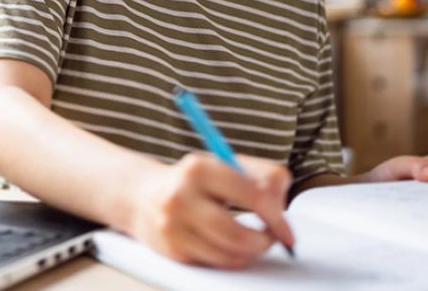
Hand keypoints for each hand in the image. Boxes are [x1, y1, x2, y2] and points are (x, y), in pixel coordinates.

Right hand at [126, 152, 293, 268]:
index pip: (252, 195)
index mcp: (198, 169)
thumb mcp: (225, 164)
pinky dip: (231, 259)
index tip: (285, 228)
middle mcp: (181, 197)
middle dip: (264, 241)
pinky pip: (215, 263)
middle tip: (272, 239)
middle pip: (238, 234)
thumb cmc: (192, 181)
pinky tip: (231, 247)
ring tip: (254, 242)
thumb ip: (261, 175)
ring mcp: (173, 226)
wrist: (142, 196)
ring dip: (250, 253)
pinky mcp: (172, 250)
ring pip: (228, 254)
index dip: (276, 216)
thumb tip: (280, 201)